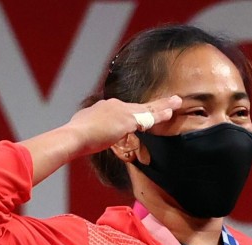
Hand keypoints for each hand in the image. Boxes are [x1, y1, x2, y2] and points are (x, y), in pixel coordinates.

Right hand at [65, 95, 182, 155]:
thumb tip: (91, 133)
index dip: (136, 113)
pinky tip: (171, 112)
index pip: (125, 110)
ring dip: (163, 105)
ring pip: (147, 108)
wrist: (75, 136)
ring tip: (176, 102)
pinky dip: (161, 114)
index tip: (144, 114)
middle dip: (155, 104)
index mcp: (104, 107)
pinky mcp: (127, 119)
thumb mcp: (84, 128)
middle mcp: (113, 105)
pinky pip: (149, 117)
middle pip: (139, 106)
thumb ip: (93, 128)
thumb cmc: (76, 136)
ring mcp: (121, 111)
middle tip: (170, 100)